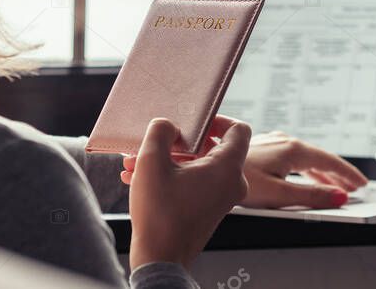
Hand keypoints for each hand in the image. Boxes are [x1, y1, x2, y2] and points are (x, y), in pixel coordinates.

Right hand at [123, 115, 250, 269]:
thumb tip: (167, 125)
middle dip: (177, 143)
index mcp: (227, 168)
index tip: (193, 122)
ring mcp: (222, 197)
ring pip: (198, 165)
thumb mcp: (152, 161)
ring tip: (137, 162)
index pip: (238, 129)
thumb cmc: (160, 215)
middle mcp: (231, 182)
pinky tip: (141, 177)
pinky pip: (195, 181)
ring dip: (168, 159)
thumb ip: (160, 131)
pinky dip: (172, 175)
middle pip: (212, 146)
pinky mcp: (209, 207)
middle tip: (154, 143)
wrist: (160, 258)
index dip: (216, 119)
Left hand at [239, 131, 367, 208]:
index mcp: (291, 149)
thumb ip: (310, 196)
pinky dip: (306, 169)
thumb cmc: (237, 180)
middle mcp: (283, 141)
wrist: (206, 168)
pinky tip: (307, 176)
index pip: (329, 161)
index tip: (362, 184)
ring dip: (322, 172)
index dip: (348, 174)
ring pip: (305, 157)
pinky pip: (292, 157)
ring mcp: (272, 142)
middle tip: (354, 188)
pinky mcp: (263, 147)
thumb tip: (339, 197)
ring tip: (335, 186)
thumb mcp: (279, 194)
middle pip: (319, 158)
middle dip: (337, 174)